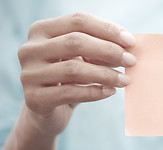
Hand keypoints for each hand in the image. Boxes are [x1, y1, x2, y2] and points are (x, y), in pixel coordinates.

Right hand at [18, 12, 136, 136]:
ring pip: (74, 69)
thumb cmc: (69, 81)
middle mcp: (30, 49)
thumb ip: (99, 50)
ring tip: (125, 80)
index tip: (131, 42)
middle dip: (109, 50)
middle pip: (75, 42)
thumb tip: (128, 47)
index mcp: (41, 31)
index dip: (107, 29)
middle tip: (131, 61)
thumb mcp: (83, 60)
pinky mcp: (34, 98)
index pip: (78, 21)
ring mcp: (29, 74)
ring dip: (106, 74)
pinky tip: (110, 92)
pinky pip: (70, 93)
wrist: (48, 113)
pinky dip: (95, 92)